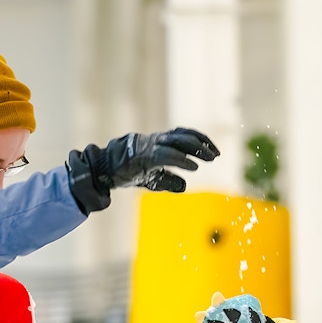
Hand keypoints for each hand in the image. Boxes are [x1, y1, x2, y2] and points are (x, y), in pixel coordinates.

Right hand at [67, 128, 219, 213]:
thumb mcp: (152, 178)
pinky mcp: (144, 156)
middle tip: (216, 154)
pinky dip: (181, 160)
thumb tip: (184, 186)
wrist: (105, 169)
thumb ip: (168, 180)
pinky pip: (165, 155)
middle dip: (202, 144)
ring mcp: (150, 146)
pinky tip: (192, 167)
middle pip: (184, 136)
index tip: (214, 151)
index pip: (183, 136)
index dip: (200, 141)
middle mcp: (156, 141)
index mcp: (159, 143)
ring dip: (196, 149)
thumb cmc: (128, 172)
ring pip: (178, 142)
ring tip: (210, 158)